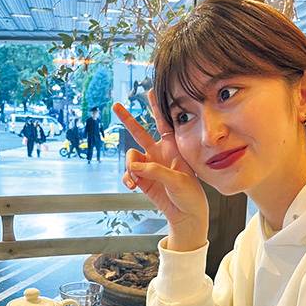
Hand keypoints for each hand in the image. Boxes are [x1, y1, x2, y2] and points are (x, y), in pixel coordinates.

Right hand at [113, 91, 208, 251]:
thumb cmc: (189, 195)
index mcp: (173, 148)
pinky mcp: (142, 180)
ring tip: (134, 181)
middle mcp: (159, 154)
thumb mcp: (177, 180)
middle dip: (128, 119)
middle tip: (116, 105)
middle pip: (140, 132)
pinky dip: (127, 179)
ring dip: (129, 167)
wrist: (186, 215)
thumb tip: (133, 167)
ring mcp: (149, 167)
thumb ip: (155, 171)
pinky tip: (132, 186)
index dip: (157, 107)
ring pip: (130, 157)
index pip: (164, 122)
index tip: (149, 90)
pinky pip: (128, 174)